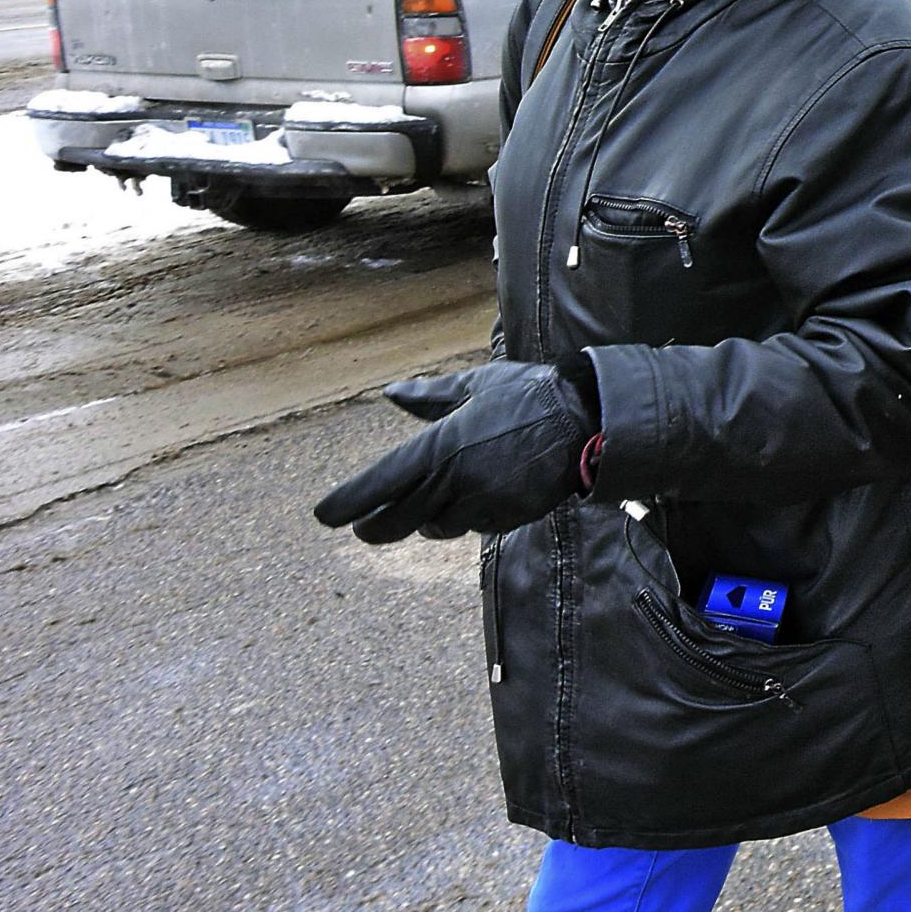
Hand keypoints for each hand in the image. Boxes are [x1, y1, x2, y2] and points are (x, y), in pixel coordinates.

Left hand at [313, 359, 595, 543]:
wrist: (586, 422)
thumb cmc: (527, 395)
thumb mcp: (476, 385)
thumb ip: (429, 396)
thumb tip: (391, 393)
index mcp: (440, 446)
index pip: (379, 483)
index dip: (347, 502)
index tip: (324, 514)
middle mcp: (454, 481)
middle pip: (396, 521)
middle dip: (374, 526)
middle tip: (364, 525)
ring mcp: (481, 504)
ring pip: (436, 526)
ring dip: (428, 519)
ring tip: (433, 501)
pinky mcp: (506, 518)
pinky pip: (473, 526)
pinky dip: (466, 516)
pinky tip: (477, 496)